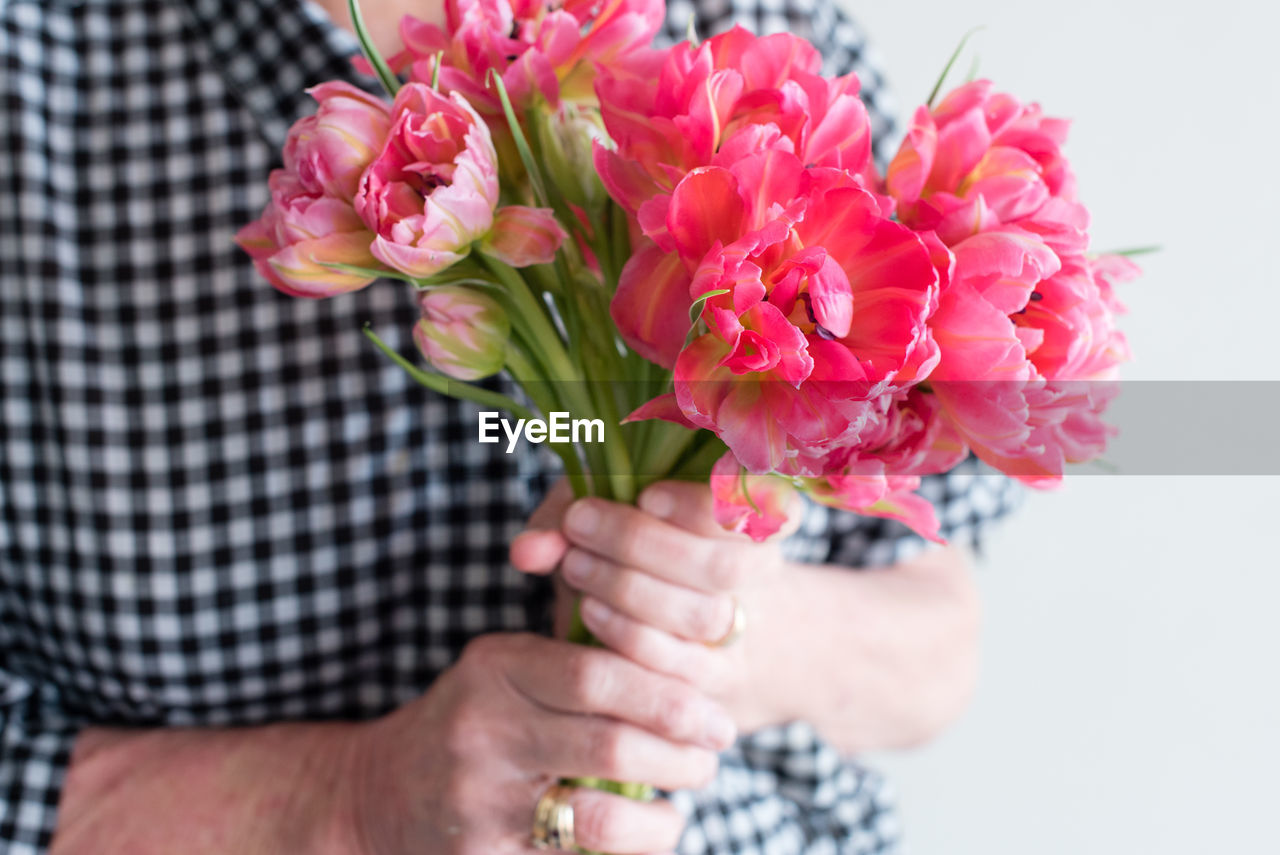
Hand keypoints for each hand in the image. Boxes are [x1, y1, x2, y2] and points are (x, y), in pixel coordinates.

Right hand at [343, 631, 735, 854]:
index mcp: (495, 668)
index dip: (668, 693)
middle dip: (681, 755)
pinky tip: (643, 836)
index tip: (714, 710)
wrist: (381, 792)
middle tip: (713, 753)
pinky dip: (626, 852)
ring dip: (661, 818)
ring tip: (679, 806)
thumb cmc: (474, 720)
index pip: (597, 673)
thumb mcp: (506, 669)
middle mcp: (484, 731)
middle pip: (610, 745)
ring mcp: (481, 801)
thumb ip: (577, 657)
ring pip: (600, 819)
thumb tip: (688, 659)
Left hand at [510, 481, 798, 733]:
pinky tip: (590, 612)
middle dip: (643, 544)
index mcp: (755, 517)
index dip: (707, 503)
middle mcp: (762, 576)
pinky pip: (678, 667)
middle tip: (580, 525)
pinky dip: (627, 636)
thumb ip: (566, 516)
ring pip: (702, 618)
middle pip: (725, 566)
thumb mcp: (605, 512)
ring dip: (628, 591)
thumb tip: (528, 550)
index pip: (762, 503)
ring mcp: (742, 633)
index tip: (647, 496)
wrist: (680, 627)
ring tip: (574, 567)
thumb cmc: (636, 550)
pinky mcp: (713, 682)